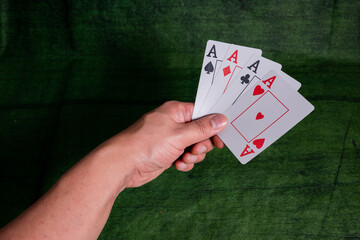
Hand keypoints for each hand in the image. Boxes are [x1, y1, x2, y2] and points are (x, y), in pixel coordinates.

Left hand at [101, 101, 227, 187]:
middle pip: (201, 132)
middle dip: (201, 144)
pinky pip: (185, 156)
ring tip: (184, 159)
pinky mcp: (167, 152)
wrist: (123, 165)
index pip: (203, 114)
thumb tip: (221, 119)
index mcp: (176, 111)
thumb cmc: (146, 144)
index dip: (213, 126)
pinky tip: (177, 165)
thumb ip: (202, 128)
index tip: (220, 140)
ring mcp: (170, 138)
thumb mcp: (179, 135)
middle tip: (195, 150)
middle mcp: (174, 123)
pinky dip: (185, 162)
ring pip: (194, 146)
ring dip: (193, 156)